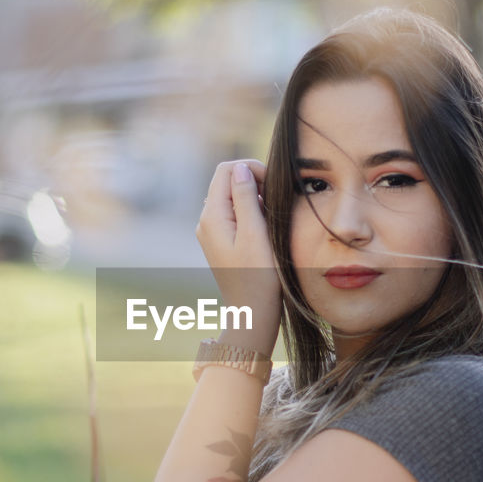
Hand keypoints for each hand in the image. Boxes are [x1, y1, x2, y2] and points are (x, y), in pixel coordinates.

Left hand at [196, 160, 280, 353]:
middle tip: (275, 201)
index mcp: (212, 217)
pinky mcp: (221, 240)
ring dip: (254, 198)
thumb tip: (240, 168)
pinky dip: (250, 212)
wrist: (252, 312)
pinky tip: (264, 229)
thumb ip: (246, 198)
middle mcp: (206, 221)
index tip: (272, 185)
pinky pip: (234, 213)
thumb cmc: (258, 277)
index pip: (226, 170)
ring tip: (271, 217)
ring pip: (232, 196)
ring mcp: (212, 231)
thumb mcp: (255, 234)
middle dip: (253, 182)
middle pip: (227, 181)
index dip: (251, 169)